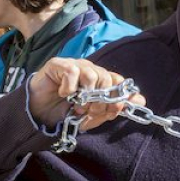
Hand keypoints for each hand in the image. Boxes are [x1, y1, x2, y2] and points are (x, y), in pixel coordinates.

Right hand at [28, 58, 144, 128]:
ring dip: (87, 95)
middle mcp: (90, 70)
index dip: (121, 96)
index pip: (118, 81)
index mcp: (100, 81)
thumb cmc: (65, 112)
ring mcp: (75, 65)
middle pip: (107, 78)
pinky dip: (70, 87)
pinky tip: (65, 95)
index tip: (118, 109)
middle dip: (102, 100)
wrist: (37, 113)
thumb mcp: (92, 116)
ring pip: (92, 74)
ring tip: (77, 107)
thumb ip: (114, 108)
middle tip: (90, 112)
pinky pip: (72, 71)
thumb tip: (142, 101)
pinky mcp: (58, 64)